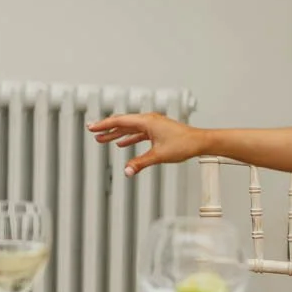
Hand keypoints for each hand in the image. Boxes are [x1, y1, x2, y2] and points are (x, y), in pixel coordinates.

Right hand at [87, 112, 205, 176]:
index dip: (104, 125)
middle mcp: (149, 120)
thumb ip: (140, 163)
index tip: (92, 127)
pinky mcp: (157, 131)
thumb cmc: (184, 144)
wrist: (200, 142)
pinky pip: (138, 133)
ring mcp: (153, 125)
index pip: (120, 121)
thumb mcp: (159, 156)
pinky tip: (122, 143)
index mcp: (147, 121)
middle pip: (123, 122)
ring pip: (129, 128)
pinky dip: (129, 137)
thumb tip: (127, 171)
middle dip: (107, 128)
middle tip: (93, 132)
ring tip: (103, 140)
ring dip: (116, 134)